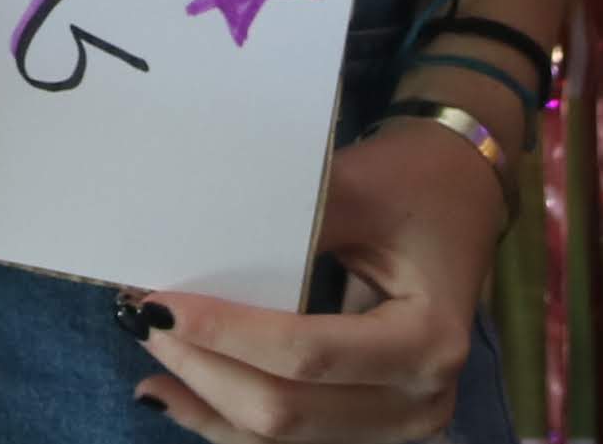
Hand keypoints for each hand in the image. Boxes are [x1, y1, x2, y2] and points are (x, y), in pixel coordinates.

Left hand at [128, 114, 503, 437]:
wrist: (460, 196)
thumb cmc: (412, 184)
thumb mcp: (356, 189)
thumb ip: (284, 223)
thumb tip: (192, 244)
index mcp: (428, 341)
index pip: (308, 354)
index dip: (229, 334)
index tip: (160, 302)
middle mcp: (421, 399)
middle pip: (290, 410)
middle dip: (206, 369)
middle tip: (141, 318)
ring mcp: (400, 424)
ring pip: (283, 439)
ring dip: (208, 401)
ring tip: (148, 354)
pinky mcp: (373, 427)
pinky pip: (291, 440)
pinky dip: (227, 419)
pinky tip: (173, 392)